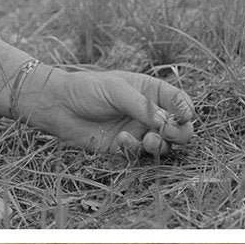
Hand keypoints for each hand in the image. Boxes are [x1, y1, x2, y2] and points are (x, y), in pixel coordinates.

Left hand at [24, 67, 194, 155]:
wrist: (58, 106)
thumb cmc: (87, 89)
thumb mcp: (116, 90)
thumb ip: (142, 107)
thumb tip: (169, 122)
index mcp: (150, 91)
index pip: (179, 101)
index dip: (186, 109)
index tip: (185, 115)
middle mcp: (148, 112)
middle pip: (178, 127)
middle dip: (180, 132)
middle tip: (169, 134)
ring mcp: (137, 130)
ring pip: (162, 144)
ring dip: (160, 144)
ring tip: (149, 140)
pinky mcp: (124, 147)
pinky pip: (139, 154)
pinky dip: (135, 149)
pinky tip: (121, 140)